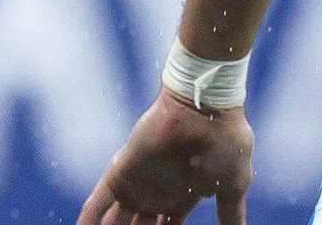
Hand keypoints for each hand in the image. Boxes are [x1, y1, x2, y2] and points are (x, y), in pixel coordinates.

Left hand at [78, 86, 253, 224]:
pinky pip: (97, 202)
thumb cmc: (224, 142)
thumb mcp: (234, 183)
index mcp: (184, 195)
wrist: (204, 108)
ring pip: (116, 221)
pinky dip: (87, 218)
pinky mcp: (120, 174)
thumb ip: (231, 212)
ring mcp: (138, 184)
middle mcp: (158, 192)